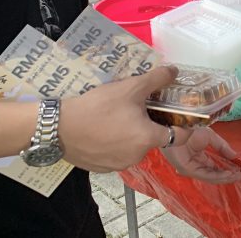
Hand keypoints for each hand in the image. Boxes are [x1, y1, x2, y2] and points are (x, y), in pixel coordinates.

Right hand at [59, 66, 193, 172]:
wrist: (58, 127)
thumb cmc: (98, 107)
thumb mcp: (131, 87)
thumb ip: (157, 79)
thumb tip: (174, 71)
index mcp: (148, 139)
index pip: (179, 136)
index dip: (183, 124)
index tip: (179, 113)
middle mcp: (136, 156)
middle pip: (154, 138)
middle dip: (151, 123)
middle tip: (140, 106)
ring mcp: (117, 165)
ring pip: (134, 146)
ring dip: (132, 133)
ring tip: (119, 115)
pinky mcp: (101, 168)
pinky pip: (117, 154)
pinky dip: (116, 143)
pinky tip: (104, 128)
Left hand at [162, 127, 240, 184]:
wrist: (179, 128)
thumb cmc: (191, 130)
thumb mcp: (211, 137)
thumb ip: (222, 147)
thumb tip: (235, 155)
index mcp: (200, 156)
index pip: (214, 167)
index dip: (226, 169)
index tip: (238, 170)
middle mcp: (196, 165)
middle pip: (213, 174)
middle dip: (227, 175)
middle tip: (239, 176)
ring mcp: (192, 169)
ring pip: (210, 177)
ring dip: (224, 177)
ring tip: (236, 176)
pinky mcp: (189, 170)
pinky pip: (206, 175)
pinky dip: (218, 175)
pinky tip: (228, 174)